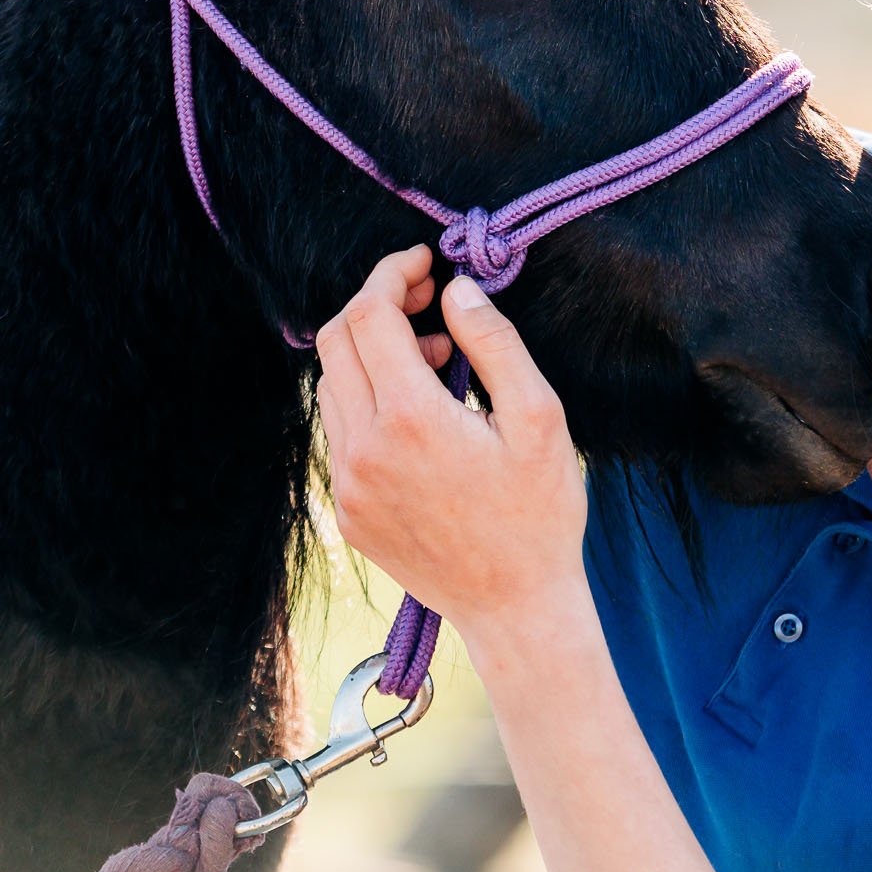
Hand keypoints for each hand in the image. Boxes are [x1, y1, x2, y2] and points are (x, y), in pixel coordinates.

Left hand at [315, 245, 588, 632]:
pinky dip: (368, 400)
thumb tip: (456, 290)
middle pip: (334, 342)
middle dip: (377, 306)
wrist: (515, 607)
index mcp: (410, 420)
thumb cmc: (540, 513)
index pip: (368, 316)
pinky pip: (339, 431)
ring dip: (373, 355)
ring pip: (331, 385)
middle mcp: (362, 451)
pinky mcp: (346, 512)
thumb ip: (494, 343)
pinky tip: (420, 415)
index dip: (392, 274)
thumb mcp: (539, 418)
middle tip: (428, 302)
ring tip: (436, 365)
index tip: (425, 263)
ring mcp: (347, 485)